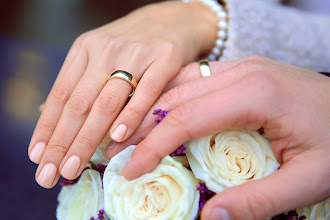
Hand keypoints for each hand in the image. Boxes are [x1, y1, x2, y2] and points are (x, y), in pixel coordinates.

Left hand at [28, 1, 217, 187]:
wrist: (174, 18)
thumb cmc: (134, 42)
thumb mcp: (99, 53)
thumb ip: (76, 81)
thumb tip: (44, 110)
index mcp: (85, 49)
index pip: (60, 94)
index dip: (46, 127)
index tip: (37, 157)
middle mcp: (105, 50)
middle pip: (79, 103)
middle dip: (62, 142)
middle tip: (49, 174)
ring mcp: (136, 53)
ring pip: (107, 101)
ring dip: (88, 138)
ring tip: (74, 167)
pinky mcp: (165, 58)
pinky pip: (145, 92)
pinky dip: (130, 116)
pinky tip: (116, 138)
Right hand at [118, 56, 329, 218]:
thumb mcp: (311, 179)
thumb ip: (258, 201)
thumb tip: (209, 216)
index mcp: (256, 93)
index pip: (186, 118)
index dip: (153, 145)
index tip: (132, 168)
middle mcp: (243, 71)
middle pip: (176, 97)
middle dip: (140, 125)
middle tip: (116, 150)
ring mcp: (241, 66)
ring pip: (180, 82)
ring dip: (151, 108)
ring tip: (128, 132)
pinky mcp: (242, 69)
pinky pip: (195, 78)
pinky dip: (171, 96)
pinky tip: (158, 112)